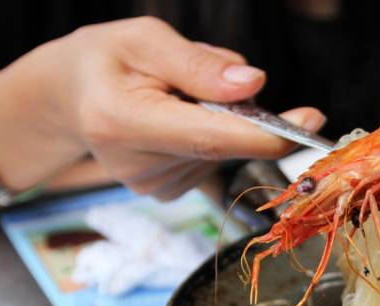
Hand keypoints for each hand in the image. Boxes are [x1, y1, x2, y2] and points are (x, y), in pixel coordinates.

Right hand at [0, 17, 325, 199]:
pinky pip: (212, 161)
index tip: (310, 123)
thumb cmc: (104, 60)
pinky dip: (212, 136)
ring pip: (221, 152)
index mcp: (124, 123)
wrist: (68, 97)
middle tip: (231, 80)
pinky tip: (181, 119)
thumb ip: (198, 65)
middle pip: (222, 146)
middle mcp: (138, 166)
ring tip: (181, 96)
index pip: (208, 137)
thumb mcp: (145, 39)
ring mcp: (151, 186)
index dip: (264, 133)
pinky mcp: (165, 192)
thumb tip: (253, 84)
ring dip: (223, 120)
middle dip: (247, 115)